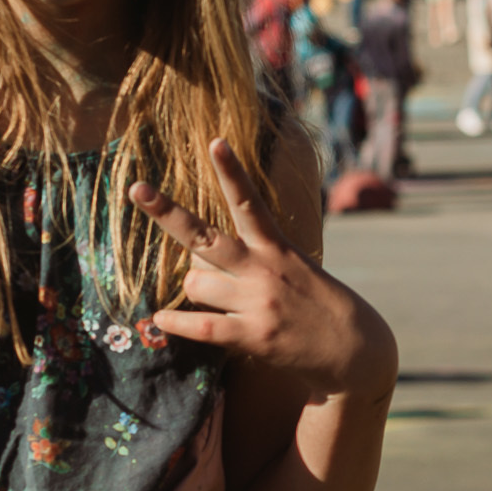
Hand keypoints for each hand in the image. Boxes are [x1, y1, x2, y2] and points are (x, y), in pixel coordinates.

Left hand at [131, 140, 395, 399]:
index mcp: (277, 246)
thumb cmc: (319, 303)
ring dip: (192, 287)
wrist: (355, 349)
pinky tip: (161, 319)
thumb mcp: (295, 266)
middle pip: (203, 236)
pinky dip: (176, 323)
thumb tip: (199, 258)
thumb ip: (255, 256)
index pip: (249, 202)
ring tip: (209, 295)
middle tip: (136, 189)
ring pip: (195, 283)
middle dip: (166, 212)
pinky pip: (201, 326)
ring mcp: (257, 302)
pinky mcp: (254, 336)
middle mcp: (263, 269)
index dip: (232, 171)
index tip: (216, 142)